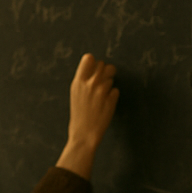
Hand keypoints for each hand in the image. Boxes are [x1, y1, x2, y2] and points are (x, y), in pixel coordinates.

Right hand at [57, 53, 119, 179]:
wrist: (84, 134)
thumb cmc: (79, 114)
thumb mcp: (75, 94)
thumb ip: (84, 80)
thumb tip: (95, 66)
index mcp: (78, 82)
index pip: (89, 58)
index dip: (94, 63)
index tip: (95, 70)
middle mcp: (90, 84)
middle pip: (103, 64)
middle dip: (106, 71)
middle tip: (104, 80)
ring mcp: (101, 91)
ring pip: (111, 77)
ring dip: (109, 84)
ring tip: (102, 97)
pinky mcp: (111, 99)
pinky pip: (116, 90)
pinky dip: (113, 95)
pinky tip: (106, 104)